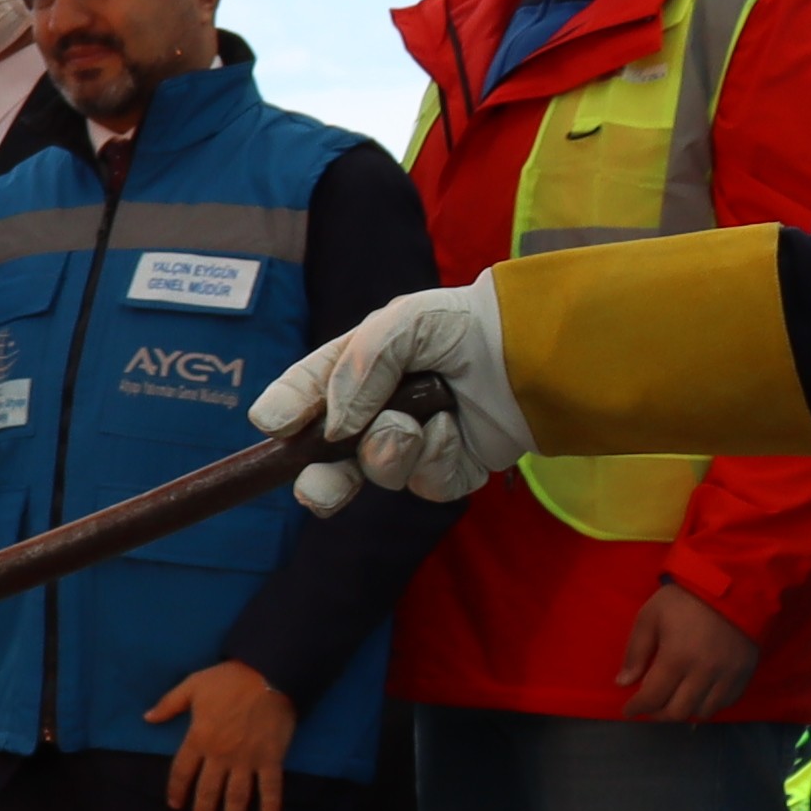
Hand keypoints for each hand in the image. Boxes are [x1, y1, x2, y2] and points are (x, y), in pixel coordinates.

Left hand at [142, 659, 298, 810]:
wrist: (269, 674)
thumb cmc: (228, 680)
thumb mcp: (191, 686)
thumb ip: (169, 704)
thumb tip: (147, 718)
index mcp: (198, 738)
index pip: (182, 772)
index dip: (177, 790)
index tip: (175, 806)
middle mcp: (220, 754)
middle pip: (208, 791)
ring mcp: (247, 759)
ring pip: (237, 796)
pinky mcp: (272, 758)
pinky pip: (271, 787)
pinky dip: (271, 806)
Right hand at [254, 282, 519, 510]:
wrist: (537, 350)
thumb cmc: (466, 325)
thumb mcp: (401, 324)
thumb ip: (355, 370)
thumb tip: (334, 429)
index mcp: (357, 373)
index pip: (306, 397)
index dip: (284, 413)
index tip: (273, 426)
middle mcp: (379, 413)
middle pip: (328, 462)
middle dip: (320, 480)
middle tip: (317, 486)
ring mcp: (415, 446)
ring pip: (377, 473)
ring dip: (390, 450)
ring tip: (416, 423)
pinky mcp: (451, 471)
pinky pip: (425, 484)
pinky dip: (435, 457)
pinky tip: (451, 428)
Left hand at [613, 578, 758, 723]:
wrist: (732, 586)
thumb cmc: (683, 601)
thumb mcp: (649, 618)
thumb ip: (635, 652)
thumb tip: (623, 683)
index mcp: (676, 658)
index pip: (653, 697)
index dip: (637, 708)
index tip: (628, 710)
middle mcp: (704, 673)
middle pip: (678, 711)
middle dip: (658, 714)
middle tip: (649, 708)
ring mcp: (728, 675)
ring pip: (704, 711)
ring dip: (684, 711)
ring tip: (672, 702)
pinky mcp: (745, 673)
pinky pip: (727, 702)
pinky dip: (709, 705)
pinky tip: (698, 696)